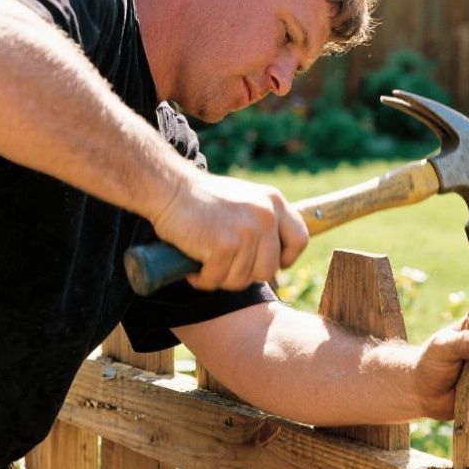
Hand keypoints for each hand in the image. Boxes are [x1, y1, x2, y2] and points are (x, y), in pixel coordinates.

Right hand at [151, 169, 308, 290]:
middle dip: (245, 275)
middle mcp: (265, 215)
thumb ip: (262, 224)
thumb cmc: (201, 200)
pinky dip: (202, 279)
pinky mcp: (224, 245)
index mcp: (273, 202)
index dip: (286, 259)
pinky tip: (193, 265)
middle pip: (268, 269)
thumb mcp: (243, 201)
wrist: (168, 188)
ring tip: (204, 261)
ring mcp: (246, 231)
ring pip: (242, 279)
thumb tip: (276, 265)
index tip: (270, 265)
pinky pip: (217, 279)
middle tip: (223, 265)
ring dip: (220, 278)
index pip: (300, 239)